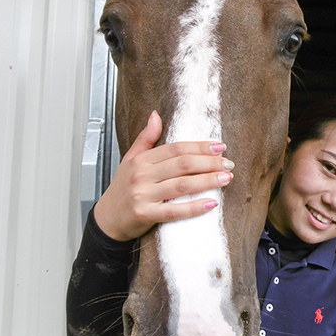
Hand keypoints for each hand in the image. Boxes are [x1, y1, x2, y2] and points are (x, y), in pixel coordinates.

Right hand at [93, 111, 233, 240]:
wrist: (107, 220)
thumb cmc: (122, 189)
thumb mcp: (130, 160)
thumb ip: (146, 138)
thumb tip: (156, 115)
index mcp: (141, 160)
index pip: (176, 149)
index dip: (200, 147)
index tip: (220, 147)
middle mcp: (142, 175)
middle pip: (182, 164)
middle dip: (209, 163)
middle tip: (229, 164)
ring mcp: (143, 195)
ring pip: (182, 185)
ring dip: (207, 181)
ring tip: (226, 178)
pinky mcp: (145, 215)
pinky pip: (174, 211)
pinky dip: (194, 207)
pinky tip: (212, 203)